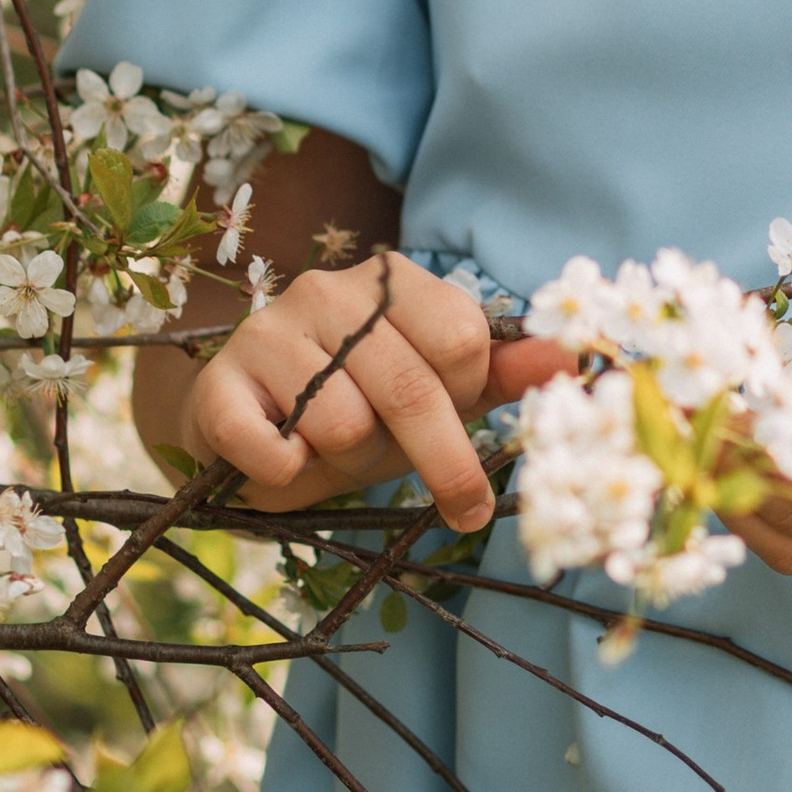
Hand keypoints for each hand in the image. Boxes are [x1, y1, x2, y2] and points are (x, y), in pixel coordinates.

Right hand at [181, 250, 499, 525]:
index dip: (467, 397)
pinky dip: (288, 475)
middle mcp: (327, 291)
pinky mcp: (219, 385)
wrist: (244, 424)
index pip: (460, 337)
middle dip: (444, 463)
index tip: (460, 422)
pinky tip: (284, 458)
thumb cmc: (356, 403)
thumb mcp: (435, 389)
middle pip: (411, 387)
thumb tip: (571, 356)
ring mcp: (267, 332)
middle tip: (464, 511)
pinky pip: (273, 451)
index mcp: (390, 280)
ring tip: (334, 449)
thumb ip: (500, 371)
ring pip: (343, 425)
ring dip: (350, 463)